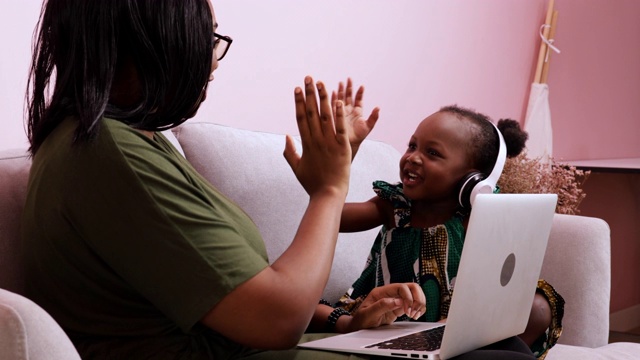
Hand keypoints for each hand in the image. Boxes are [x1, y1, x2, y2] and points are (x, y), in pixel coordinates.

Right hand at [284, 76, 350, 196]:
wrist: (328, 195)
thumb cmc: (312, 183)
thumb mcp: (297, 168)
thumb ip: (289, 152)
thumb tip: (285, 137)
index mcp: (306, 144)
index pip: (300, 118)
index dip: (298, 102)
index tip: (297, 89)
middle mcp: (316, 140)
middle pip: (311, 112)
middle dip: (309, 94)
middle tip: (308, 78)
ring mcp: (329, 143)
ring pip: (325, 116)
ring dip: (323, 98)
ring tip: (321, 83)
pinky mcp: (342, 147)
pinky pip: (340, 128)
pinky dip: (339, 114)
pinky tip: (338, 101)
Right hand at [331, 78, 378, 158]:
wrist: (348, 144)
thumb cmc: (358, 136)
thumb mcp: (368, 127)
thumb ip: (373, 117)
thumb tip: (378, 107)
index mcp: (357, 112)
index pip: (358, 100)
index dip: (360, 93)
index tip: (361, 86)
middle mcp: (349, 110)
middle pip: (349, 96)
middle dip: (349, 88)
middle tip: (349, 79)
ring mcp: (341, 112)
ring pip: (340, 99)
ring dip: (340, 91)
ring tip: (340, 83)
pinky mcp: (334, 115)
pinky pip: (332, 105)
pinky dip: (332, 99)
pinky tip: (331, 92)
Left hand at [341, 283, 425, 331]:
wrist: (358, 327)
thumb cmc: (360, 320)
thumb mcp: (368, 314)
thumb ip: (381, 306)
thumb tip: (398, 301)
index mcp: (381, 292)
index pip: (401, 287)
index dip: (408, 297)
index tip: (406, 310)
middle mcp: (390, 294)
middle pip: (411, 287)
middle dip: (417, 299)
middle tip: (413, 312)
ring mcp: (395, 300)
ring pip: (415, 294)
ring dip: (419, 304)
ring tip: (415, 315)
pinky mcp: (399, 308)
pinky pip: (413, 304)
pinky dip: (418, 309)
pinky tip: (415, 316)